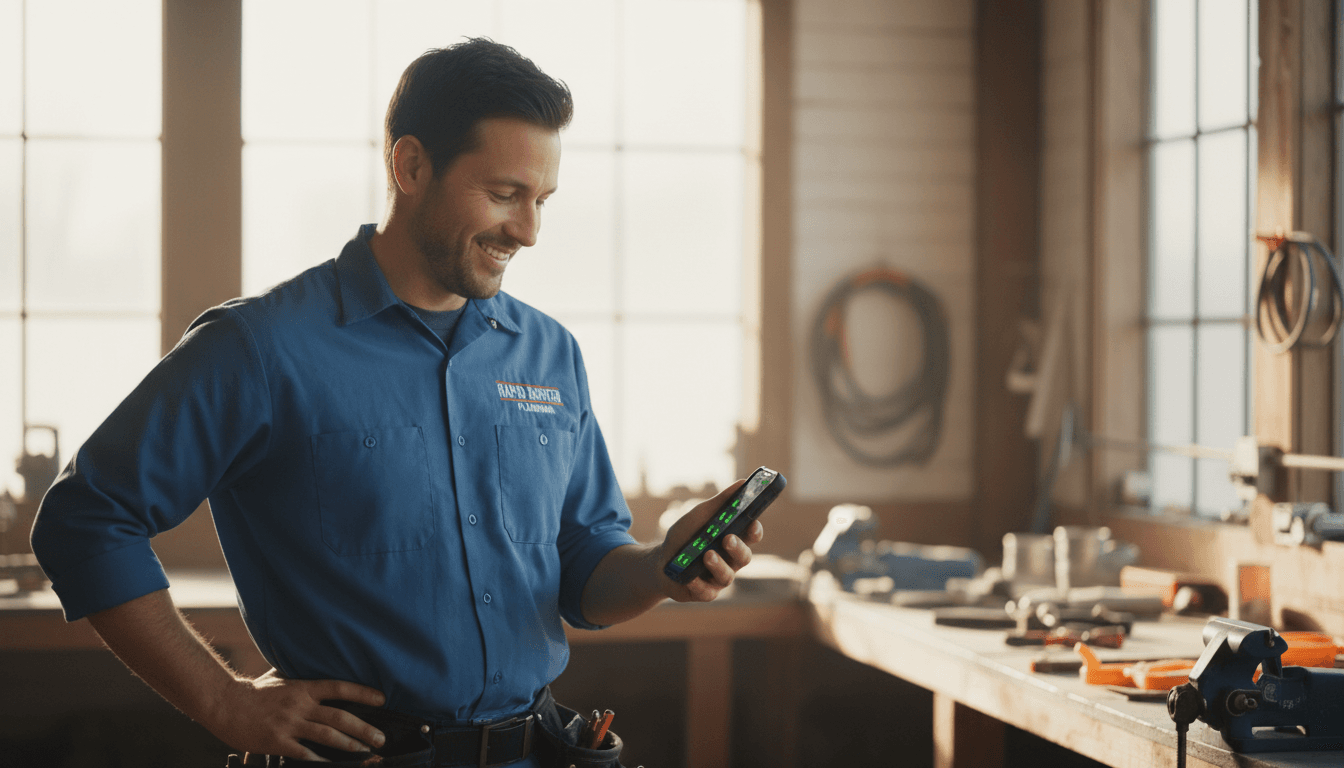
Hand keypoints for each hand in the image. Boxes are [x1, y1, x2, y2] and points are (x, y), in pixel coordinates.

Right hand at [209, 669, 387, 761]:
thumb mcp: (280, 678)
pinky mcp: (277, 741)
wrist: (224, 704)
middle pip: (340, 716)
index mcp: (303, 688)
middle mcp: (300, 705)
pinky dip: (320, 760)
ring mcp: (289, 724)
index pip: (339, 688)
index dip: (362, 693)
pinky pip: (304, 753)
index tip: (382, 699)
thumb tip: (316, 673)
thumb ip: (300, 679)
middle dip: (364, 728)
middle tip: (381, 737)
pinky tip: (332, 765)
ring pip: (327, 735)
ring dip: (350, 744)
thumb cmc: (253, 691)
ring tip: (366, 750)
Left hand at [657, 480, 764, 602]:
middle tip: (727, 539)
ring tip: (706, 555)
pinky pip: (708, 592)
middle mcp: (730, 560)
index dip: (754, 530)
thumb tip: (742, 482)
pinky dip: (699, 584)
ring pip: (727, 576)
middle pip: (744, 557)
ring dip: (718, 565)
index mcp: (733, 539)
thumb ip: (721, 502)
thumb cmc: (685, 537)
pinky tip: (690, 577)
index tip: (751, 522)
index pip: (751, 535)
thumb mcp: (700, 516)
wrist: (660, 562)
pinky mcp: (705, 593)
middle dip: (738, 548)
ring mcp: (719, 578)